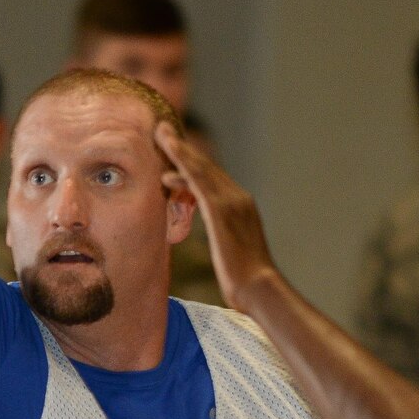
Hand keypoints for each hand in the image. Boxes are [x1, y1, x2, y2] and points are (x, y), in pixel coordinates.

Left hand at [154, 122, 272, 308]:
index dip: (192, 162)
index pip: (213, 178)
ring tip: (159, 135)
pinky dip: (184, 167)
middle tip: (162, 130)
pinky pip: (199, 182)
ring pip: (201, 169)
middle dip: (183, 148)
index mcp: (242, 206)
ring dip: (179, 151)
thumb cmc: (245, 280)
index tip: (175, 151)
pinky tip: (169, 160)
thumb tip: (219, 239)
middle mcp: (239, 198)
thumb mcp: (233, 251)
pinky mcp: (221, 211)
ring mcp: (232, 202)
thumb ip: (225, 236)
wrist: (259, 289)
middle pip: (206, 166)